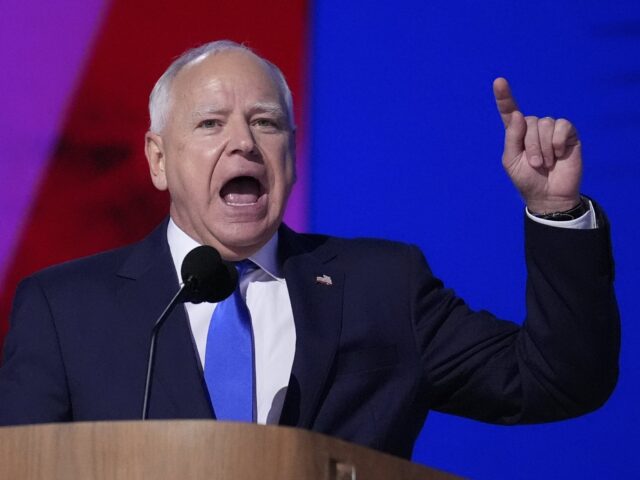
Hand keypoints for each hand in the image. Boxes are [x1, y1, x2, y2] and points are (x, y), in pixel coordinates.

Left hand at [493, 77, 581, 212]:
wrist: (548, 196)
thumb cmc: (527, 180)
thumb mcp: (512, 160)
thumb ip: (512, 137)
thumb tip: (519, 114)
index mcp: (516, 133)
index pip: (509, 111)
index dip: (504, 97)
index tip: (499, 81)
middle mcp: (533, 128)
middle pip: (529, 121)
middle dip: (530, 146)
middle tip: (535, 164)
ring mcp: (552, 130)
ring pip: (545, 123)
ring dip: (544, 147)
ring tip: (546, 163)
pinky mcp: (568, 134)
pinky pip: (562, 126)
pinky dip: (558, 142)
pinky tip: (559, 155)